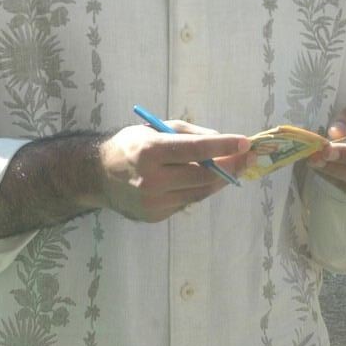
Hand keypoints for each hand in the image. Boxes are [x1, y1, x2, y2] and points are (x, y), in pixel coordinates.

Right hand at [98, 121, 250, 221]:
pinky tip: (198, 180)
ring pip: (200, 192)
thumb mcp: (156, 128)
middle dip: (230, 166)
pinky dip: (196, 190)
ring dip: (219, 180)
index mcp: (150, 151)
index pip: (196, 150)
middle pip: (204, 176)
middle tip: (247, 157)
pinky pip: (186, 202)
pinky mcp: (155, 216)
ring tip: (230, 168)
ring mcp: (153, 202)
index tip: (246, 143)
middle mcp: (151, 179)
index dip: (224, 146)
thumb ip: (190, 134)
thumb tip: (223, 141)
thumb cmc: (131, 145)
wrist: (98, 175)